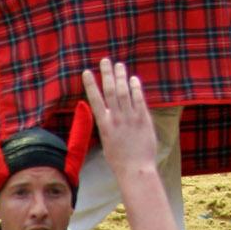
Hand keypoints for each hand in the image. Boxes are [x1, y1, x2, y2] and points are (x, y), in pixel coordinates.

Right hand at [82, 58, 155, 177]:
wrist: (135, 169)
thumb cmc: (120, 159)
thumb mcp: (108, 142)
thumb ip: (109, 125)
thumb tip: (108, 114)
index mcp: (104, 125)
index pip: (95, 100)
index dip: (91, 85)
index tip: (87, 72)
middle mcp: (116, 118)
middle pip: (110, 91)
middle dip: (107, 74)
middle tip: (105, 60)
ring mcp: (130, 117)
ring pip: (124, 92)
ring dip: (121, 76)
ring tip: (119, 65)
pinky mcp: (143, 119)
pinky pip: (139, 99)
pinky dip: (136, 88)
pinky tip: (133, 79)